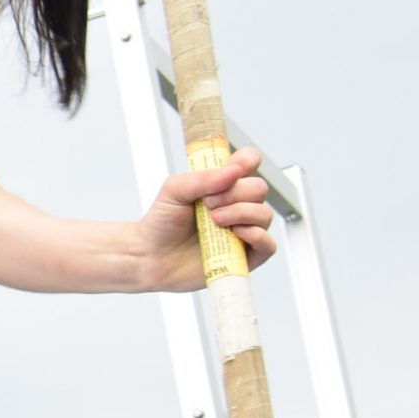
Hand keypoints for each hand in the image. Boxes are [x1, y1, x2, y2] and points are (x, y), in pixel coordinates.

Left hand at [137, 146, 274, 290]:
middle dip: (235, 193)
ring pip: (264, 214)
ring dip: (240, 213)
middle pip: (258, 188)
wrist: (150, 257)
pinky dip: (256, 236)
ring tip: (214, 221)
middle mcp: (236, 205)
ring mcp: (243, 230)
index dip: (247, 160)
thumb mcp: (174, 190)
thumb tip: (233, 171)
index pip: (249, 163)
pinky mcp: (246, 256)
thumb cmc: (161, 224)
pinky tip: (236, 234)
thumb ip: (203, 178)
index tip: (233, 168)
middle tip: (208, 204)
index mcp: (221, 185)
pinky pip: (268, 244)